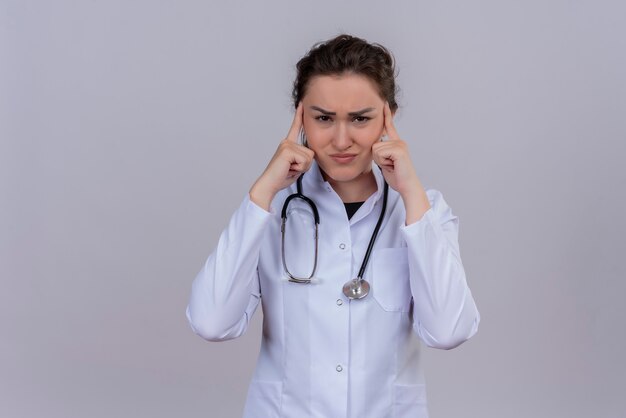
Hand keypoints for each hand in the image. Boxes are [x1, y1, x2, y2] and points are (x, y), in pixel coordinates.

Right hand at [249, 102, 314, 209]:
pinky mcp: (287, 150)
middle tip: (292, 168)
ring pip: (309, 157)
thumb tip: (310, 154)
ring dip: (302, 167)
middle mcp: (287, 142)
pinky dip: (299, 168)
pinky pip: (304, 160)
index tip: (301, 104)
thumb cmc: (281, 177)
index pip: (295, 128)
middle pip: (311, 152)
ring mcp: (287, 145)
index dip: (299, 116)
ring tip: (290, 169)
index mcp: (288, 144)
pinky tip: (289, 168)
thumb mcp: (296, 165)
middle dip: (305, 165)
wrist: (269, 184)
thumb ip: (302, 158)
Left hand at [372, 102, 430, 223]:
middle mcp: (399, 142)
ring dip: (380, 161)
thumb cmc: (397, 177)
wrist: (407, 186)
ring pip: (375, 149)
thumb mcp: (386, 162)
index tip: (384, 103)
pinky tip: (392, 166)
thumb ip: (381, 153)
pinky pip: (379, 153)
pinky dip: (382, 162)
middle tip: (389, 165)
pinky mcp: (399, 150)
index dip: (386, 115)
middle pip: (374, 144)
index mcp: (397, 143)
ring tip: (391, 166)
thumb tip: (374, 147)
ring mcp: (400, 145)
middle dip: (377, 158)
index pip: (389, 127)